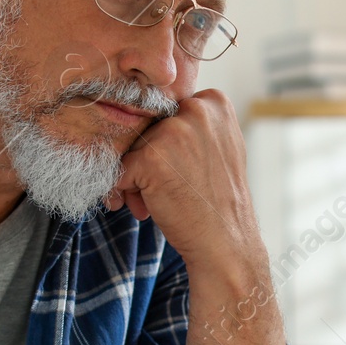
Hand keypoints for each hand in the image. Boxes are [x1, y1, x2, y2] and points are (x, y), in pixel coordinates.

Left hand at [104, 89, 262, 271]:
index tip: (181, 168)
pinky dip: (123, 190)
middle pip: (150, 126)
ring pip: (133, 147)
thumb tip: (153, 117)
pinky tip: (144, 206)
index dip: (168, 142)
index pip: (170, 111)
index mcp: (215, 102)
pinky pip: (120, 170)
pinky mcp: (150, 157)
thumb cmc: (219, 200)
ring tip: (155, 200)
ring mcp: (173, 132)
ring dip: (135, 175)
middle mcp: (195, 109)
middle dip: (149, 157)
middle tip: (167, 187)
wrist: (225, 242)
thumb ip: (195, 125)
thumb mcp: (220, 147)